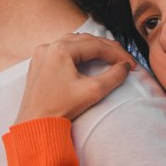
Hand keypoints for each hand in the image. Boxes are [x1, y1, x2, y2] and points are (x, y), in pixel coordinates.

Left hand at [14, 32, 135, 123]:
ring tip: (109, 56)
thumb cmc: (60, 109)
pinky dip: (78, 52)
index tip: (131, 64)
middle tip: (123, 59)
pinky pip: (62, 50)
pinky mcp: (39, 63)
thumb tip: (125, 67)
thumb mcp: (92, 92)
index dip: (117, 53)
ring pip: (73, 42)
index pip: (96, 45)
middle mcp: (49, 47)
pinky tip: (87, 58)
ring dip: (92, 47)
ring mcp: (42, 54)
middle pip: (85, 40)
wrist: (35, 125)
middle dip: (106, 48)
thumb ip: (113, 77)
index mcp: (61, 50)